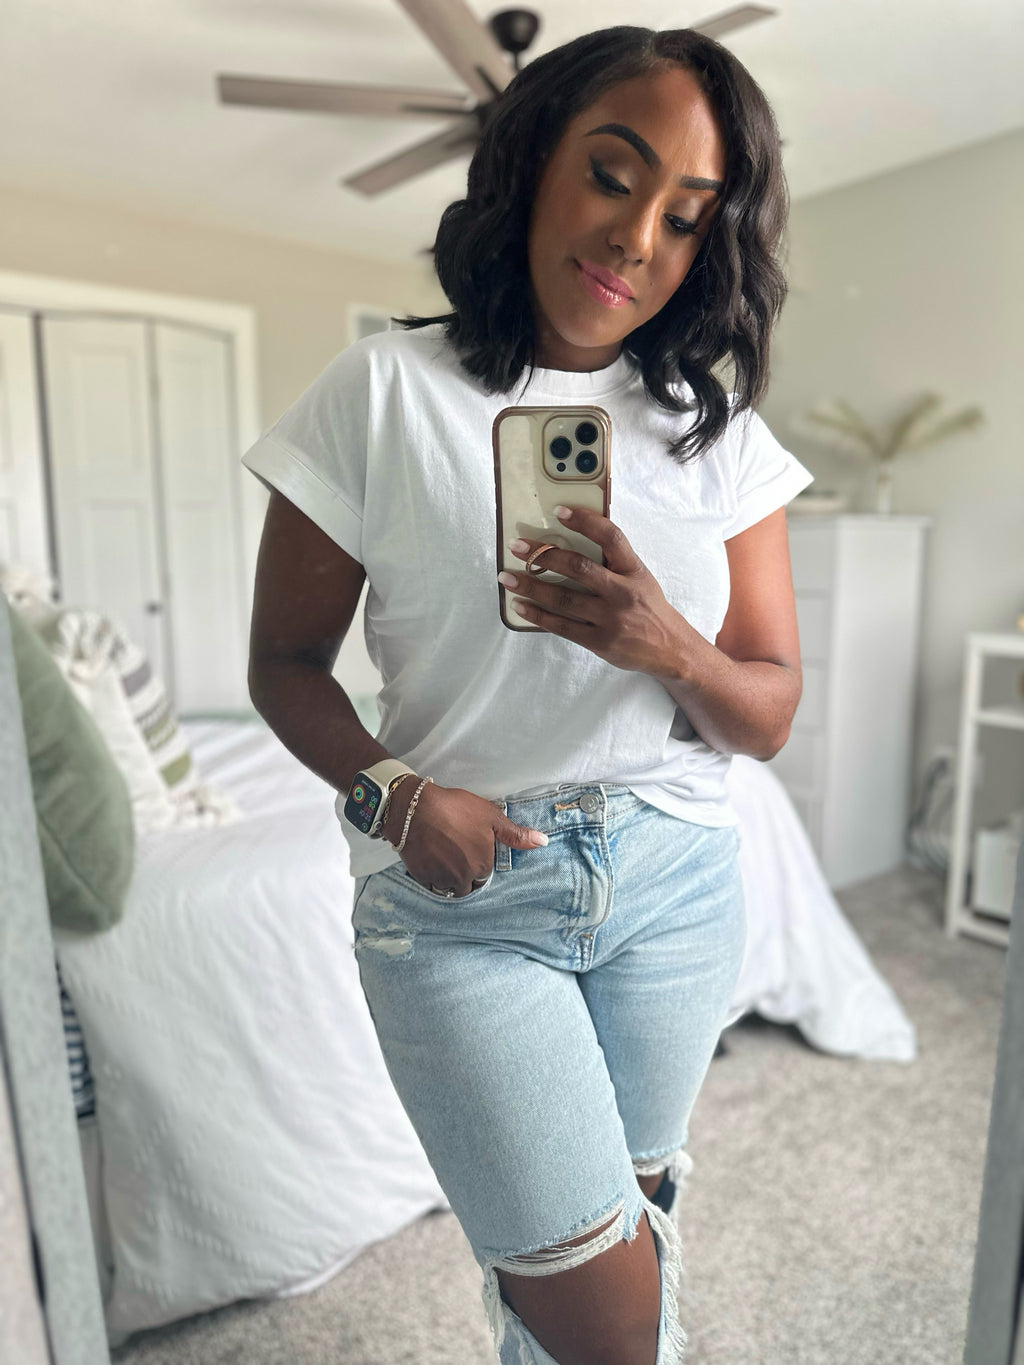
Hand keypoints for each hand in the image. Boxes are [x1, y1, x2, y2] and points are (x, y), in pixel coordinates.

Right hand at [381, 782, 546, 898]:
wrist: (415, 808)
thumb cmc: (456, 809)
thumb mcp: (491, 817)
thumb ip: (516, 834)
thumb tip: (543, 842)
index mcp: (482, 865)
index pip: (484, 875)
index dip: (478, 862)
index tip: (470, 849)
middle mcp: (463, 878)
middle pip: (467, 886)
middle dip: (464, 875)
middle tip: (457, 854)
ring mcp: (440, 879)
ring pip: (449, 887)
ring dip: (449, 878)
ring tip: (443, 858)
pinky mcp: (421, 876)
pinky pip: (430, 883)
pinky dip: (431, 875)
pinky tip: (430, 858)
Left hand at [499, 505, 683, 675]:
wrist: (669, 648)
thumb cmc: (648, 607)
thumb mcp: (640, 577)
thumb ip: (613, 561)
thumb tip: (572, 539)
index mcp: (634, 571)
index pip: (611, 537)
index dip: (585, 521)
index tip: (559, 511)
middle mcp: (623, 593)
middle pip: (579, 567)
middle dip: (544, 555)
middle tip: (517, 546)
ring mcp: (610, 619)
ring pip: (564, 598)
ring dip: (531, 586)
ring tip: (507, 577)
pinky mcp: (599, 642)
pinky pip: (562, 627)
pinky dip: (538, 615)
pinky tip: (520, 605)